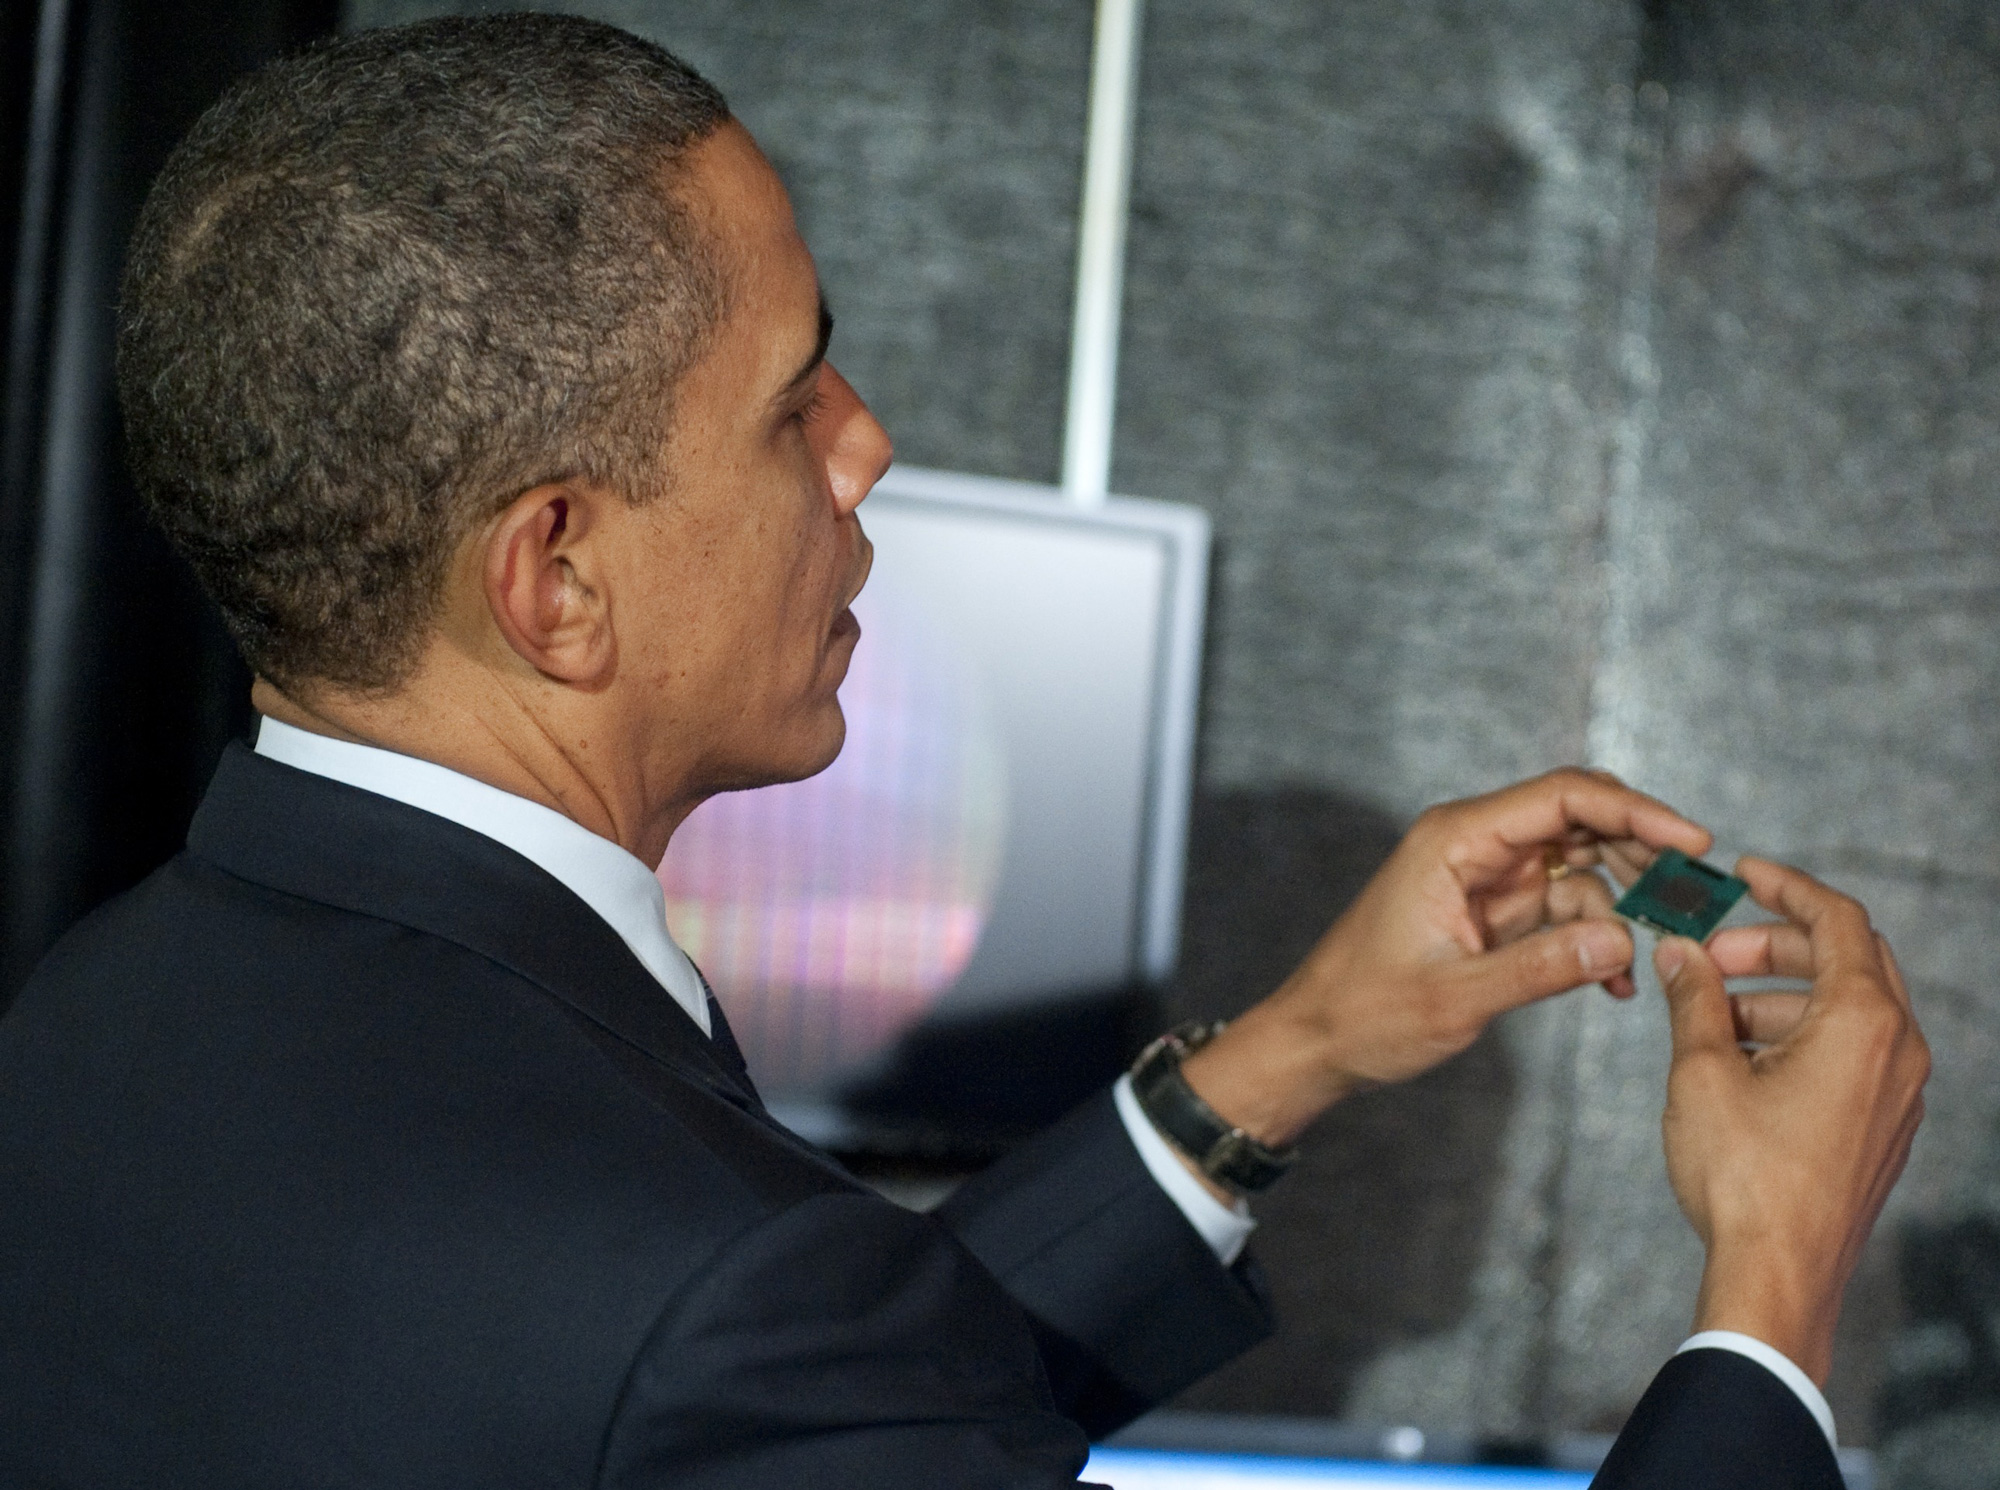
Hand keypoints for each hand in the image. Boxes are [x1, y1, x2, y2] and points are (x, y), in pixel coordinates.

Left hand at [1180, 768, 1712, 1148]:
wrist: (1318, 1040)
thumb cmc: (1365, 1013)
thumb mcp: (1455, 998)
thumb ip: (1538, 969)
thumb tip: (1621, 941)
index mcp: (1456, 839)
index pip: (1563, 797)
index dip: (1635, 811)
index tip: (1693, 842)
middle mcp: (1475, 844)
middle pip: (1581, 819)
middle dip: (1642, 852)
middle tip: (1694, 899)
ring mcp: (1487, 875)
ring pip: (1582, 862)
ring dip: (1625, 900)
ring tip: (1662, 946)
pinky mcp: (1495, 910)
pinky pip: (1565, 905)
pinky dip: (1596, 935)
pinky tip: (1614, 981)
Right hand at [1659, 858, 1928, 1384]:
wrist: (1779, 1274)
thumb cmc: (1743, 1174)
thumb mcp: (1701, 1071)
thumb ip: (1693, 999)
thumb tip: (1680, 955)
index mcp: (1863, 1021)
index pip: (1837, 919)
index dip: (1786, 886)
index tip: (1742, 873)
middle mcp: (1898, 1050)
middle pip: (1847, 960)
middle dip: (1774, 945)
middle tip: (1710, 955)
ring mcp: (1898, 1093)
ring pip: (1846, 1010)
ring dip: (1779, 995)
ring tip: (1709, 1019)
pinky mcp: (1883, 1127)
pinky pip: (1851, 1055)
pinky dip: (1799, 1037)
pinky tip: (1739, 1062)